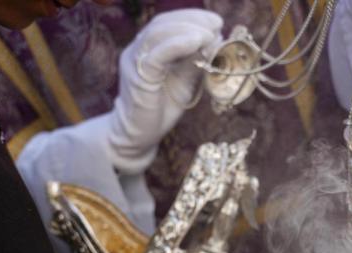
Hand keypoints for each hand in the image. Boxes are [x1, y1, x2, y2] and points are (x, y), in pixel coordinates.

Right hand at [108, 9, 222, 172]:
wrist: (140, 135)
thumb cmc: (162, 108)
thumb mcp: (185, 79)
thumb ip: (196, 60)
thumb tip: (217, 41)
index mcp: (148, 48)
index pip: (167, 22)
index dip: (192, 17)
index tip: (217, 22)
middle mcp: (137, 49)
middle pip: (163, 23)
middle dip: (193, 20)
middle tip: (216, 26)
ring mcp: (134, 61)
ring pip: (159, 33)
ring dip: (188, 30)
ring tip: (210, 35)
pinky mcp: (137, 76)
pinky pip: (157, 54)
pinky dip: (178, 44)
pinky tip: (197, 42)